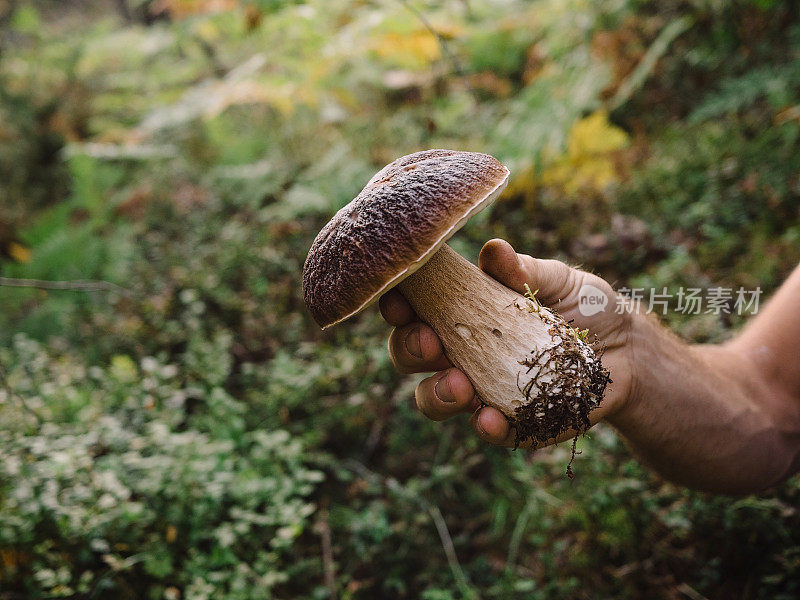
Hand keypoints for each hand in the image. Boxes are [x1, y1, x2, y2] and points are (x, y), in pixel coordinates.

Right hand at [379, 238, 634, 447]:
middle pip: (411, 354)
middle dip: (411, 349)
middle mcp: (461, 352)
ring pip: (434, 399)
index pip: (415, 308)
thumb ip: (525, 269)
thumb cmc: (586, 306)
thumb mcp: (559, 280)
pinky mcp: (512, 423)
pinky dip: (485, 426)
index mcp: (462, 311)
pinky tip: (490, 418)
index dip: (398, 305)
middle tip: (430, 342)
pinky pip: (488, 429)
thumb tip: (493, 251)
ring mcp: (482, 390)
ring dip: (437, 394)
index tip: (401, 301)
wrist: (630, 353)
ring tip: (459, 386)